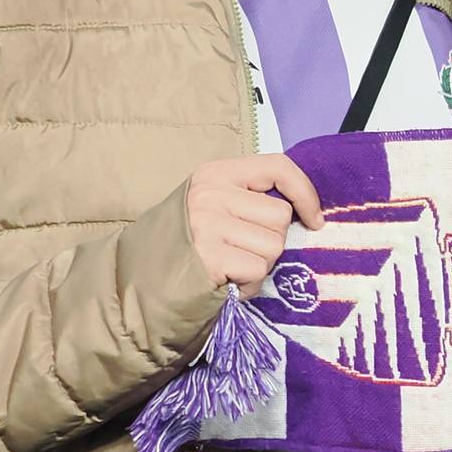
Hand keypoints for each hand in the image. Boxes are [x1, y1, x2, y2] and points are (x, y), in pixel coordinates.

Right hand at [184, 154, 324, 288]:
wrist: (137, 283)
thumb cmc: (185, 246)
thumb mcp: (212, 207)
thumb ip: (248, 199)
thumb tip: (303, 209)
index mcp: (214, 174)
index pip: (277, 167)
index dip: (305, 193)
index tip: (314, 218)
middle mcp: (209, 194)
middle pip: (280, 216)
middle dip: (270, 241)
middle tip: (241, 252)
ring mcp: (207, 224)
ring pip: (274, 246)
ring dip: (259, 265)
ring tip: (230, 268)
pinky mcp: (209, 257)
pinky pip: (258, 270)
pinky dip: (249, 284)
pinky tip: (226, 282)